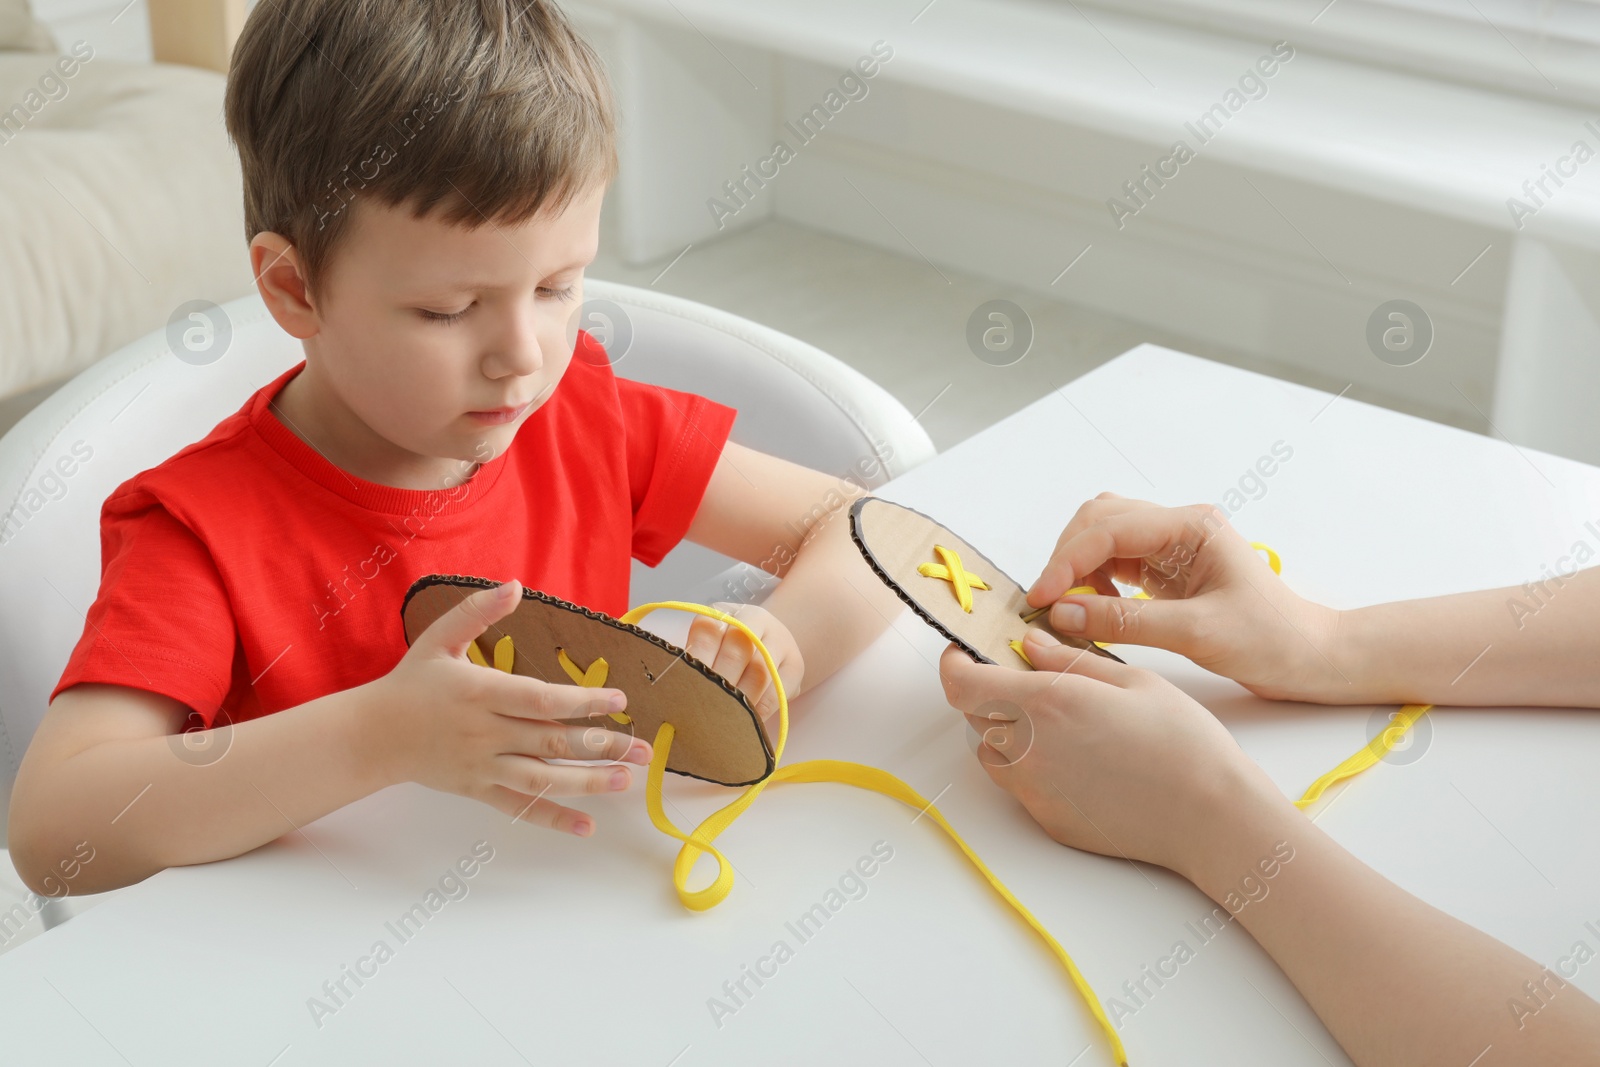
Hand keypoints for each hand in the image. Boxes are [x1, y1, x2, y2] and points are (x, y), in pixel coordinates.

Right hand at [366, 580, 653, 835]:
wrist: (373, 734)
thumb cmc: (412, 682)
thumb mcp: (438, 638)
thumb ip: (477, 611)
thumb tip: (516, 585)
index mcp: (479, 692)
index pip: (540, 699)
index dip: (582, 701)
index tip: (619, 701)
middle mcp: (485, 732)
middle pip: (550, 742)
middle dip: (601, 747)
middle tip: (643, 751)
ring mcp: (482, 765)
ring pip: (542, 778)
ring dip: (587, 783)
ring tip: (627, 782)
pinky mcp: (478, 789)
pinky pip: (520, 807)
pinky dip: (553, 818)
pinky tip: (586, 827)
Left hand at [683, 602, 804, 721]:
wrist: (770, 643)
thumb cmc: (728, 652)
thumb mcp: (710, 646)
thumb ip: (695, 661)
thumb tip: (673, 691)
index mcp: (725, 613)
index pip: (708, 630)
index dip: (698, 659)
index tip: (687, 684)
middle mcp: (755, 620)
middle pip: (736, 650)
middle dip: (720, 683)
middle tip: (705, 708)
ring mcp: (779, 640)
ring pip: (761, 670)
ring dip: (741, 697)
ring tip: (725, 717)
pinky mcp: (795, 664)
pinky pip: (778, 690)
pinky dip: (760, 708)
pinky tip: (747, 719)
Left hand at [939, 631, 1282, 879]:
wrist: (1209, 817)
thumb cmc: (1182, 743)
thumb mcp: (1131, 680)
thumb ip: (1069, 660)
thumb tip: (1029, 644)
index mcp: (1045, 705)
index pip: (962, 684)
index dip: (955, 663)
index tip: (967, 651)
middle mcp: (1027, 750)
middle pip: (974, 715)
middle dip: (989, 691)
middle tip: (1027, 679)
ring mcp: (1034, 791)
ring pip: (992, 752)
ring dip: (1006, 731)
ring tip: (1057, 722)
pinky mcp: (1047, 820)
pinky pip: (1019, 785)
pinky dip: (1030, 765)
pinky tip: (1077, 759)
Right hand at [1024, 493, 1342, 702]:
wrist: (1307, 657)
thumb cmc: (1270, 638)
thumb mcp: (1196, 633)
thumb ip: (1126, 622)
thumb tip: (1064, 614)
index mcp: (1191, 526)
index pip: (1109, 530)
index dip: (1067, 562)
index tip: (1041, 598)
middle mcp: (1179, 527)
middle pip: (1099, 520)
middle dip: (1066, 557)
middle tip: (1048, 602)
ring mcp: (1171, 546)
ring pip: (1102, 537)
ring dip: (1076, 566)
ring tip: (1069, 607)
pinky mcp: (1166, 570)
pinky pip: (1114, 561)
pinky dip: (1092, 580)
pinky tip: (1092, 609)